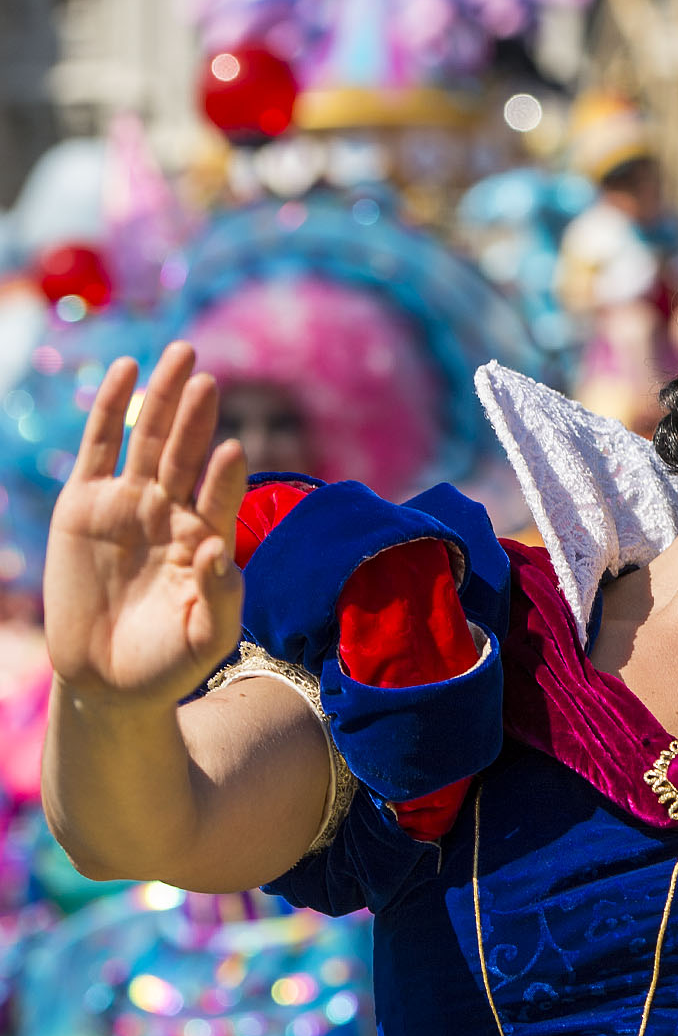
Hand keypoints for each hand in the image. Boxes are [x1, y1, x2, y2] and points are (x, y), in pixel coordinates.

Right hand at [45, 345, 247, 708]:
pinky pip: (99, 447)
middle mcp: (171, 512)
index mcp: (207, 538)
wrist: (108, 681)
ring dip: (163, 398)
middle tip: (208, 376)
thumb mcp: (205, 638)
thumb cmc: (169, 662)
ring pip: (148, 439)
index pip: (221, 496)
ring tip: (181, 354)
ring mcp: (128, 503)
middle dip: (195, 415)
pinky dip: (111, 409)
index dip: (225, 476)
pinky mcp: (84, 503)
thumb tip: (214, 549)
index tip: (234, 449)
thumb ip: (219, 596)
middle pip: (185, 454)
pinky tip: (126, 371)